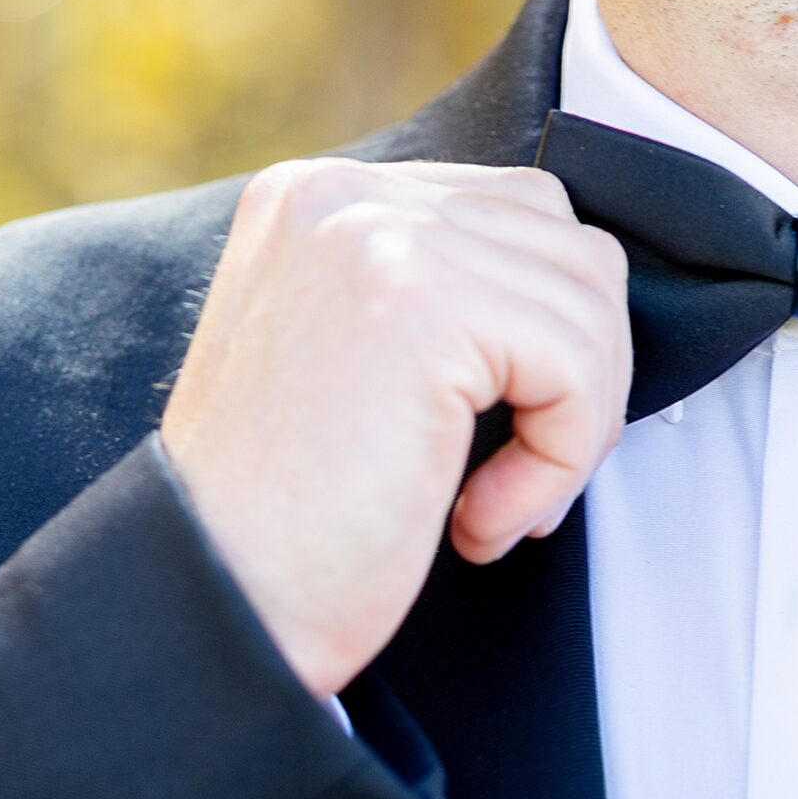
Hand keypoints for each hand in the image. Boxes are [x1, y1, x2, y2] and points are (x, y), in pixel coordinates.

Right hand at [161, 159, 629, 695]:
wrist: (211, 601)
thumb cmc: (283, 523)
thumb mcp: (354, 368)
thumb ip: (436, 301)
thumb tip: (572, 299)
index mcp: (321, 200)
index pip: (519, 213)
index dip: (552, 339)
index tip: (511, 438)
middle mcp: (343, 197)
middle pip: (568, 246)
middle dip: (583, 377)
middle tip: (526, 481)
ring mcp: (378, 236)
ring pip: (586, 306)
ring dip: (574, 429)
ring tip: (497, 508)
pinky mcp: (420, 303)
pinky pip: (575, 368)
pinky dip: (557, 463)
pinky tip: (480, 519)